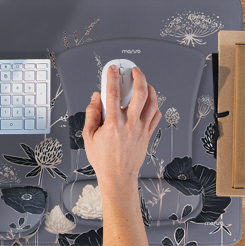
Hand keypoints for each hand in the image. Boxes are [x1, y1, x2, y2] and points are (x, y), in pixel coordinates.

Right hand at [83, 65, 160, 196]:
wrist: (117, 176)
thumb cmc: (103, 159)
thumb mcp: (88, 136)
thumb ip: (91, 113)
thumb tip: (96, 98)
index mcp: (113, 123)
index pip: (113, 93)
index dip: (112, 77)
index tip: (112, 69)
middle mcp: (130, 124)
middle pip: (140, 93)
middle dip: (138, 77)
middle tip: (134, 70)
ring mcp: (141, 129)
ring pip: (152, 103)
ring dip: (150, 89)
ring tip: (144, 82)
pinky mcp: (148, 135)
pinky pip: (156, 116)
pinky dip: (155, 105)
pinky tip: (150, 101)